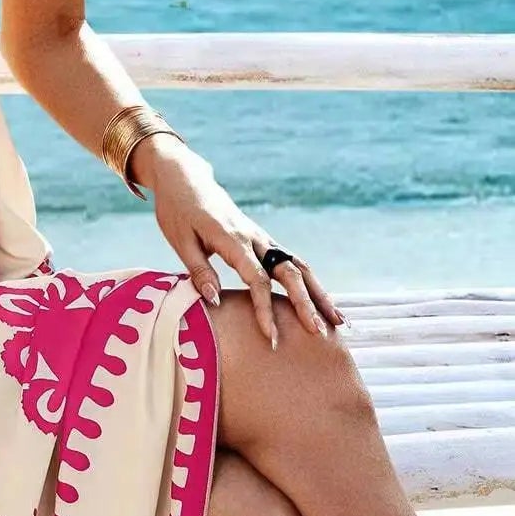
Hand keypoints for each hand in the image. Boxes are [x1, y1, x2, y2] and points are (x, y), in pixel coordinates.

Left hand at [130, 133, 344, 349]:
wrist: (185, 178)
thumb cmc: (177, 211)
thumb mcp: (180, 241)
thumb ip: (200, 272)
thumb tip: (215, 302)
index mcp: (233, 239)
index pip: (257, 280)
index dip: (265, 310)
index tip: (271, 337)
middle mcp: (255, 237)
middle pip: (289, 272)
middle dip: (305, 303)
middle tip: (318, 332)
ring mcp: (263, 237)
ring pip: (299, 266)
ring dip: (319, 292)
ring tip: (337, 319)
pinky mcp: (264, 239)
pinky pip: (292, 261)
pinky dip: (310, 282)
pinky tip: (321, 300)